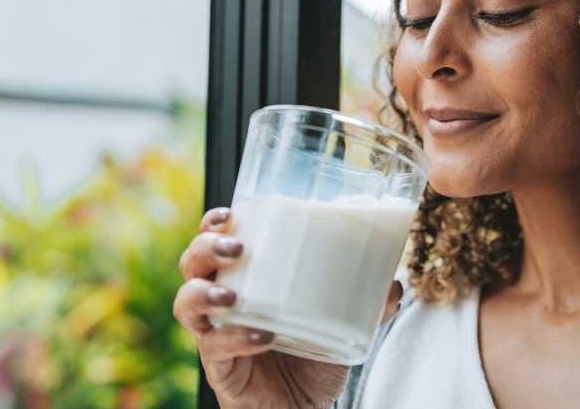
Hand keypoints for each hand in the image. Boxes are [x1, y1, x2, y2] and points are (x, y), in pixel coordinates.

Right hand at [174, 206, 404, 408]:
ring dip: (204, 292)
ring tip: (232, 295)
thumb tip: (393, 283)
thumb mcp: (342, 324)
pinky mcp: (218, 366)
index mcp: (246, 278)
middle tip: (236, 247)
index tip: (232, 213)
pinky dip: (234, 338)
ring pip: (186, 303)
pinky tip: (260, 334)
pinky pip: (211, 347)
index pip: (216, 240)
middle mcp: (223, 301)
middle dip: (205, 247)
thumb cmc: (311, 358)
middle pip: (191, 262)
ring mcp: (215, 333)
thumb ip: (367, 303)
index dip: (214, 223)